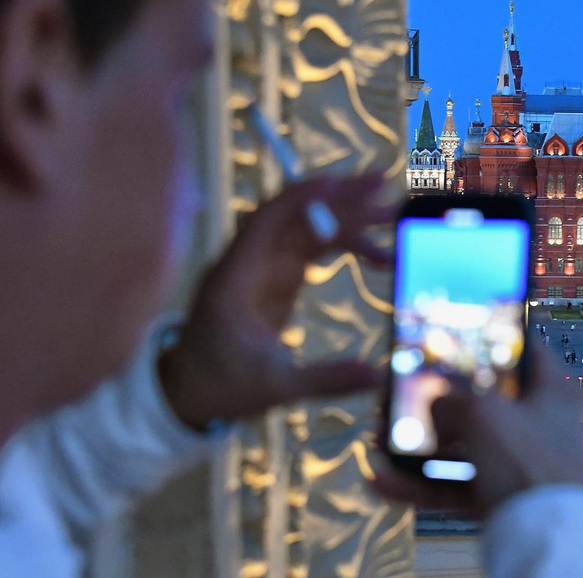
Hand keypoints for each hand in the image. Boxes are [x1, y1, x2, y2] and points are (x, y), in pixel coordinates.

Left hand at [159, 174, 397, 429]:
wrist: (192, 391)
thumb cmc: (223, 386)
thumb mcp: (275, 387)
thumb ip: (326, 379)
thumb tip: (377, 377)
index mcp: (235, 280)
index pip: (266, 222)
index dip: (300, 198)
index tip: (338, 182)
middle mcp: (249, 263)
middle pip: (295, 217)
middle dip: (339, 200)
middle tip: (383, 187)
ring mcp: (264, 268)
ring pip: (308, 230)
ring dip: (348, 220)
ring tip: (391, 218)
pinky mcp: (277, 279)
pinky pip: (313, 250)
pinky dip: (342, 247)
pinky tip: (376, 254)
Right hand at [372, 346, 582, 518]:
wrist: (544, 539)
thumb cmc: (526, 459)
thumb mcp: (482, 414)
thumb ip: (449, 402)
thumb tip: (432, 410)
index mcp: (550, 389)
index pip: (523, 349)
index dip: (490, 337)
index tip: (454, 335)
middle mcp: (538, 423)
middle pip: (482, 401)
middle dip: (437, 401)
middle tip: (402, 394)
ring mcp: (518, 463)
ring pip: (463, 447)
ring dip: (421, 446)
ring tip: (382, 440)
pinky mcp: (501, 498)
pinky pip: (455, 485)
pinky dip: (422, 485)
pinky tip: (383, 483)